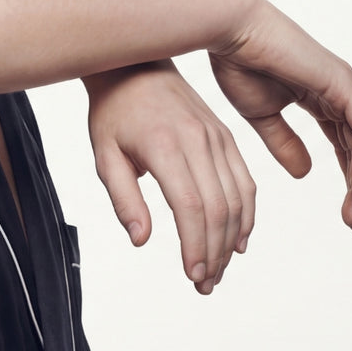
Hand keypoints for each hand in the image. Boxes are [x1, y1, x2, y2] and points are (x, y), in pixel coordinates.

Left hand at [85, 60, 253, 293]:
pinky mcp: (227, 137)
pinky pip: (245, 181)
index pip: (191, 207)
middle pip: (219, 209)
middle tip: (204, 284)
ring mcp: (218, 138)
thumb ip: (124, 198)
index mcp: (166, 147)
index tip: (192, 275)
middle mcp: (199, 142)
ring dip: (231, 240)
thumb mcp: (105, 156)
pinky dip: (247, 214)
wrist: (136, 66)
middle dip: (214, 253)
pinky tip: (238, 241)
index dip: (196, 246)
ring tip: (217, 270)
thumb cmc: (114, 113)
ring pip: (238, 199)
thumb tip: (142, 240)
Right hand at [209, 0, 351, 232]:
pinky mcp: (341, 84)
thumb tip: (306, 174)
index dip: (345, 179)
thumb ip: (284, 143)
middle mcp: (338, 92)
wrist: (228, 31)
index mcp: (319, 98)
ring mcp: (343, 87)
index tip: (343, 212)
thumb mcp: (261, 115)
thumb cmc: (237, 64)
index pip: (344, 145)